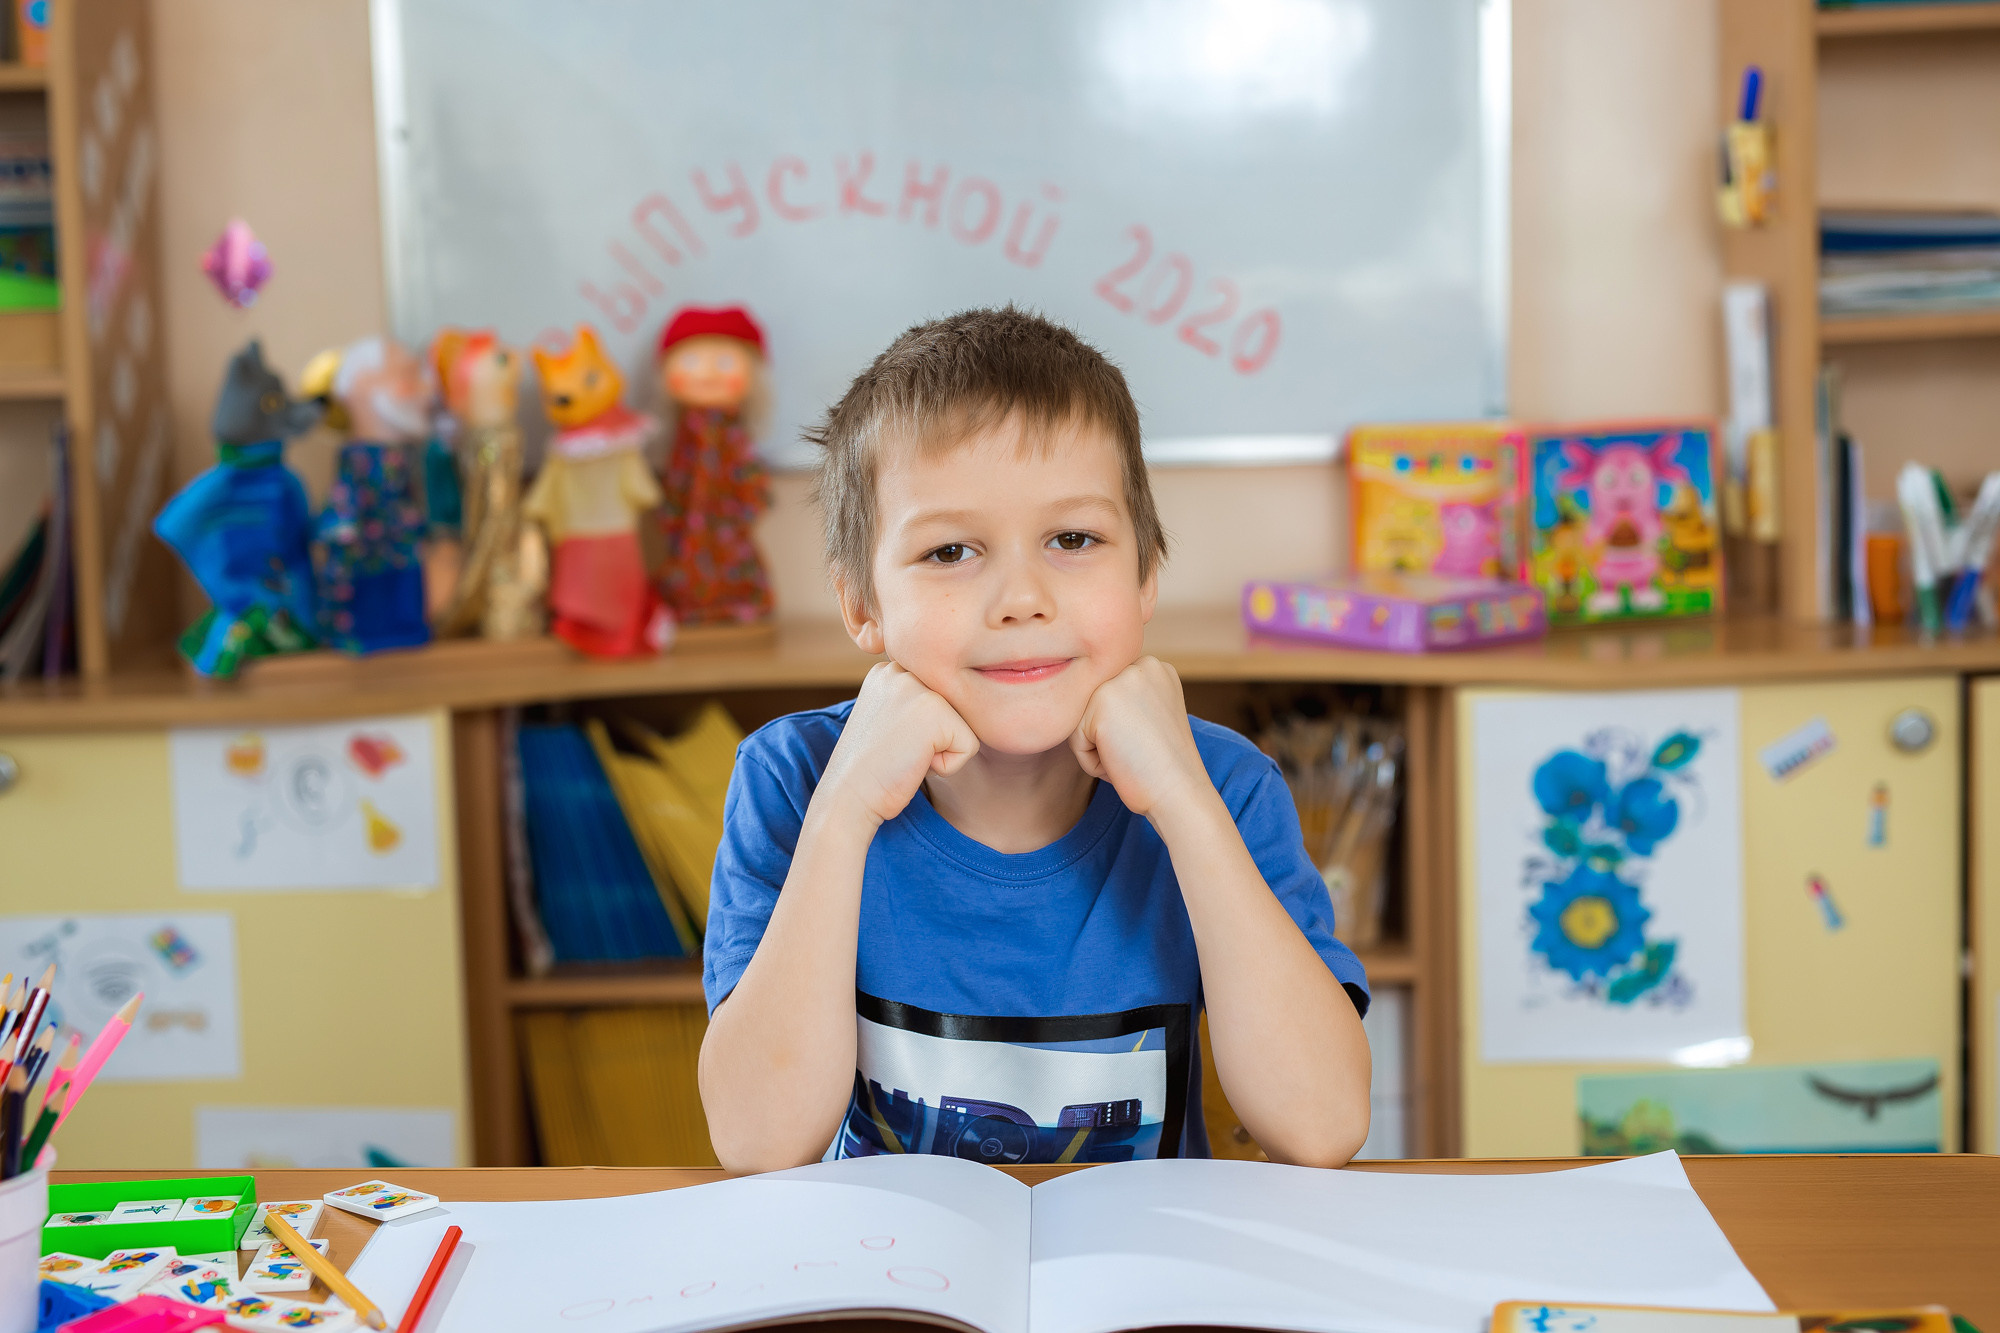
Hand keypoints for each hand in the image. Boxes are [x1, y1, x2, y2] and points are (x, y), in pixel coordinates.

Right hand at [819, 661, 979, 826]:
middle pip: (953, 709)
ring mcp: (918, 687)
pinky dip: (947, 766)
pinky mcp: (936, 712)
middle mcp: (902, 670)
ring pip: (963, 726)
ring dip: (940, 751)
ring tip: (905, 755)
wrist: (848, 797)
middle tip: (897, 750)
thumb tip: (954, 701)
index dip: (922, 730)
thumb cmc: (870, 769)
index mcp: (887, 670)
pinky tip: (913, 763)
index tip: (890, 742)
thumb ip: (912, 703)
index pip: (937, 697)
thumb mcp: (885, 720)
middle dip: (934, 739)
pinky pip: (968, 746)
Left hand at [1069, 656, 1210, 819]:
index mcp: (1155, 667)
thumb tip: (1084, 698)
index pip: (1108, 697)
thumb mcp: (1151, 718)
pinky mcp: (1101, 704)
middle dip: (1108, 737)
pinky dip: (1091, 762)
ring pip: (1081, 722)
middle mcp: (1139, 665)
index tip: (1148, 743)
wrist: (1179, 793)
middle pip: (1092, 706)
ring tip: (1131, 756)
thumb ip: (1126, 701)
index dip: (1122, 729)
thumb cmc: (1163, 768)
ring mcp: (1120, 681)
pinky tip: (1121, 762)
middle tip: (1140, 752)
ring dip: (1099, 749)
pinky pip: (1075, 740)